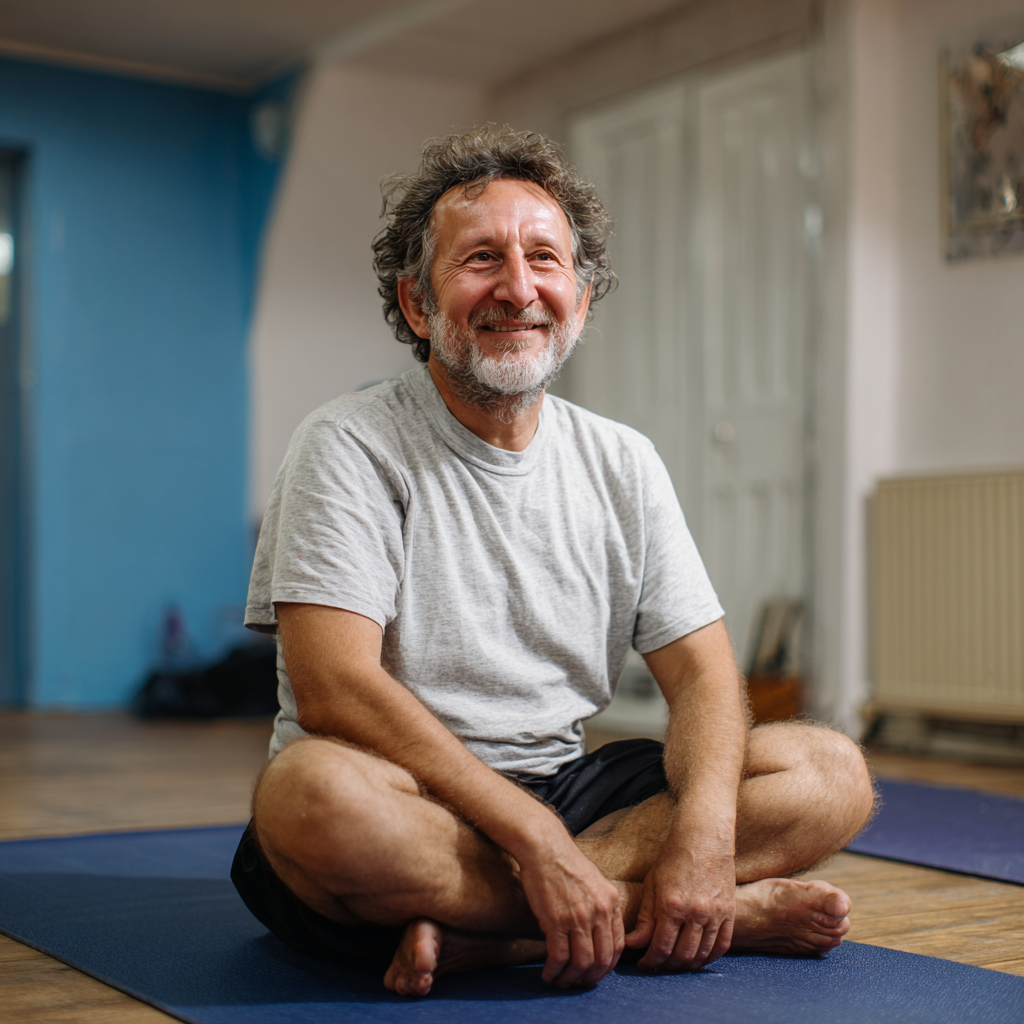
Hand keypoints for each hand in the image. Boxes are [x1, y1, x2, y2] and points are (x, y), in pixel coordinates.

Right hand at [515, 832, 624, 987]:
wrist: (545, 848)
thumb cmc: (567, 863)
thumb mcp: (596, 882)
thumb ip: (602, 907)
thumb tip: (599, 934)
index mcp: (611, 903)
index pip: (618, 947)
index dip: (607, 966)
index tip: (596, 972)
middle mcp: (599, 912)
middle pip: (602, 960)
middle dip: (591, 978)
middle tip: (579, 984)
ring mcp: (578, 918)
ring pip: (582, 963)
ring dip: (571, 979)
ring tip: (561, 982)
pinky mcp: (556, 920)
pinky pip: (559, 957)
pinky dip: (555, 971)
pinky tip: (548, 974)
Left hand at [624, 843, 735, 971]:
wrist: (704, 837)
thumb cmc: (674, 857)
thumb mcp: (652, 884)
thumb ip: (644, 918)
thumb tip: (633, 944)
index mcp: (672, 905)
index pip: (660, 948)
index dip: (650, 961)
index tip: (644, 964)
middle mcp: (695, 913)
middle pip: (681, 956)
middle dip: (667, 966)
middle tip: (658, 965)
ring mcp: (715, 913)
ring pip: (702, 954)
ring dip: (687, 965)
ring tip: (676, 964)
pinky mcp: (729, 912)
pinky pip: (722, 945)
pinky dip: (709, 957)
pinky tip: (698, 959)